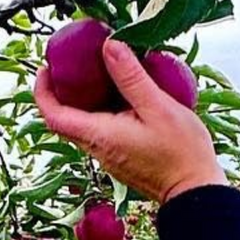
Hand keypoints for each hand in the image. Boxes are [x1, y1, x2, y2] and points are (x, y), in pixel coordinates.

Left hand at [32, 39, 227, 204]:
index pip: (53, 115)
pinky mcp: (122, 159)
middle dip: (63, 91)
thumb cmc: (181, 154)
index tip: (46, 69)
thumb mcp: (158, 107)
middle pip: (65, 119)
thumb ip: (131, 77)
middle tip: (73, 65)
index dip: (42, 91)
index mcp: (99, 135)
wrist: (196, 192)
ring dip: (85, 101)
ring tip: (100, 75)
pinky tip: (123, 97)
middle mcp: (98, 149)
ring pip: (84, 125)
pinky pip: (102, 132)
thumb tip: (109, 47)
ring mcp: (109, 157)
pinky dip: (102, 112)